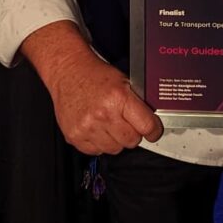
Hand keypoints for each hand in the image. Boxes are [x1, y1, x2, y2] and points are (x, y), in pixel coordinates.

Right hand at [48, 51, 163, 154]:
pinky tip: (96, 128)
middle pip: (131, 141)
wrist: (68, 72)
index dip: (154, 131)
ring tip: (108, 124)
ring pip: (114, 149)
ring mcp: (87, 127)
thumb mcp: (123, 81)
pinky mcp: (74, 136)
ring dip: (115, 140)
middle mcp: (103, 114)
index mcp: (119, 97)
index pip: (146, 126)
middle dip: (133, 134)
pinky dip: (98, 143)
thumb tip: (152, 124)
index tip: (153, 132)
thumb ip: (137, 104)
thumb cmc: (95, 75)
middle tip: (126, 123)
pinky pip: (95, 151)